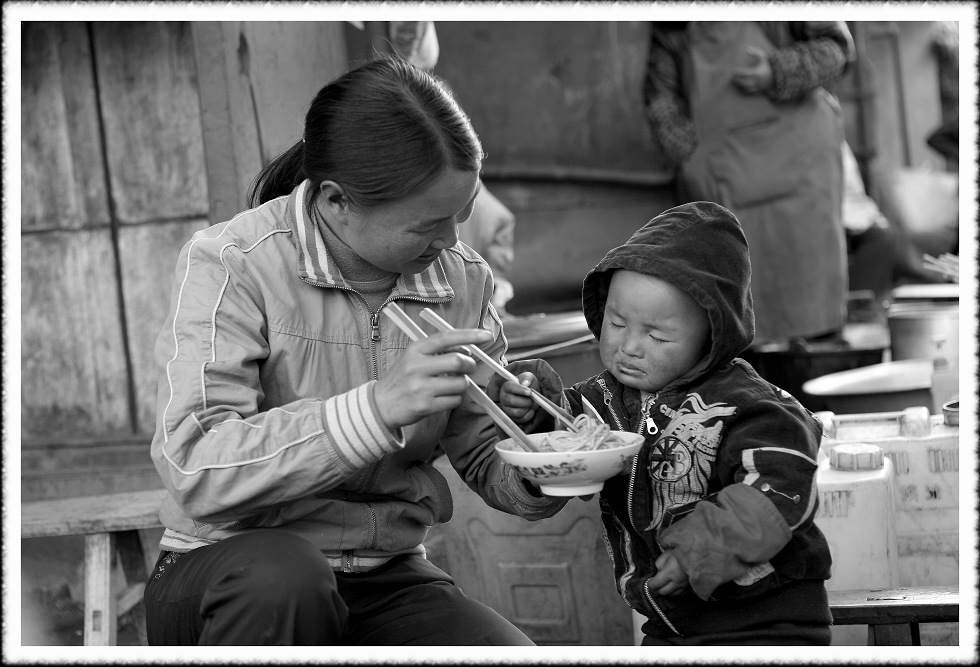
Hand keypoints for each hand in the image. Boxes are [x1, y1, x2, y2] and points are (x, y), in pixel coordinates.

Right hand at [374, 328, 491, 430]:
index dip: (469, 335)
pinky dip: (455, 399)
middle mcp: (417, 366)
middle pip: (458, 361)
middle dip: (470, 365)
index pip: (446, 338)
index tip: (486, 335)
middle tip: (469, 368)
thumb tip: (468, 349)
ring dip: (463, 384)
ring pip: (460, 383)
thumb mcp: (414, 357)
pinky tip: (445, 397)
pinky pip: (454, 400)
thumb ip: (438, 351)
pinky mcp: (425, 406)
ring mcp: (420, 387)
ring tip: (453, 385)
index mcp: (416, 350)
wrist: (381, 404)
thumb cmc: (403, 378)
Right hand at [486, 372, 539, 423]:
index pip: (511, 387)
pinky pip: (521, 419)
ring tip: (531, 403)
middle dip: (525, 401)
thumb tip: (525, 383)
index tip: (529, 392)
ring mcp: (507, 409)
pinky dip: (529, 414)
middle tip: (532, 399)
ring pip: (516, 412)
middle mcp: (504, 398)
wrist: (530, 395)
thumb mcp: (528, 378)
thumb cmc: (527, 385)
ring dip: (527, 408)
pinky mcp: (513, 418)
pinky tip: (531, 409)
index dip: (520, 390)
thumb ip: (527, 378)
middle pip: (512, 401)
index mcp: (507, 386)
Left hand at [648, 551, 688, 595]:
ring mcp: (684, 586)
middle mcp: (677, 582)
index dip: (651, 584)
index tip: (650, 582)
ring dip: (667, 591)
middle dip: (658, 589)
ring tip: (665, 585)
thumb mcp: (668, 552)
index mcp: (670, 573)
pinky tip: (675, 586)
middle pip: (663, 592)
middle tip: (656, 584)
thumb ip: (660, 562)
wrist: (701, 555)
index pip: (656, 584)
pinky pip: (681, 594)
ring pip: (672, 594)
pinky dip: (676, 592)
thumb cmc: (684, 551)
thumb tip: (658, 570)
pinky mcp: (691, 587)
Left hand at [731, 46, 772, 93]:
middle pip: (743, 82)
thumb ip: (755, 53)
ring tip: (736, 81)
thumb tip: (746, 48)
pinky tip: (741, 86)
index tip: (733, 71)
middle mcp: (756, 80)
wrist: (778, 73)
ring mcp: (758, 86)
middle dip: (737, 80)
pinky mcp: (759, 90)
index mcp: (756, 73)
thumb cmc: (768, 64)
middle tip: (732, 77)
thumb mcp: (763, 57)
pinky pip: (750, 92)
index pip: (744, 73)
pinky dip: (745, 90)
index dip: (737, 72)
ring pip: (746, 88)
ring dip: (740, 85)